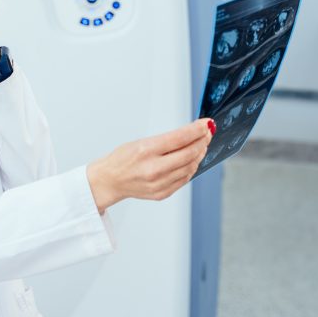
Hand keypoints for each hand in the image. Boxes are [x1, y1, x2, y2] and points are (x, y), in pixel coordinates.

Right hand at [86, 118, 214, 213]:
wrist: (110, 180)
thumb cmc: (123, 159)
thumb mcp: (141, 142)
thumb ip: (166, 140)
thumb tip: (191, 134)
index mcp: (146, 151)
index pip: (180, 137)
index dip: (197, 129)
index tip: (206, 124)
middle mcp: (153, 168)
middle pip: (189, 153)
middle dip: (202, 141)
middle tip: (207, 133)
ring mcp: (159, 183)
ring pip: (190, 167)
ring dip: (199, 154)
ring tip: (201, 145)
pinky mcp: (162, 193)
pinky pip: (184, 179)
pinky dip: (191, 167)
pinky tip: (192, 160)